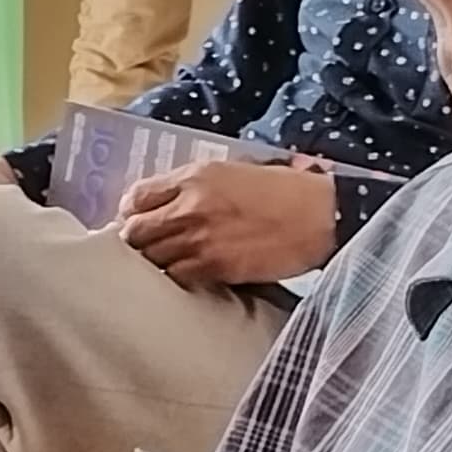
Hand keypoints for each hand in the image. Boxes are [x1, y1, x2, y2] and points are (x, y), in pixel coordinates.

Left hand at [119, 155, 338, 288]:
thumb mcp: (235, 171)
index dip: (131, 213)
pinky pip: (175, 278)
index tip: (136, 223)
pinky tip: (185, 278)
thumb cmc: (285, 192)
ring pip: (150, 258)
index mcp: (194, 177)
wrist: (320, 215)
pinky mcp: (214, 266)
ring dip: (153, 264)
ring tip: (164, 268)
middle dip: (136, 242)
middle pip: (135, 231)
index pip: (137, 196)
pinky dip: (175, 280)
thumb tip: (170, 204)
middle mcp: (190, 206)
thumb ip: (198, 185)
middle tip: (146, 251)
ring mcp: (199, 238)